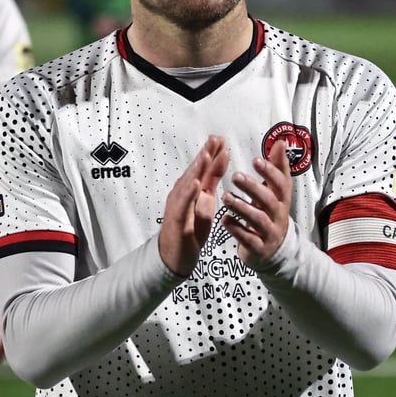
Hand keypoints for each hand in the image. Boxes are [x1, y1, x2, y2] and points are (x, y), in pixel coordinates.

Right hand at [158, 134, 229, 274]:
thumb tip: (221, 161)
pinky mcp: (177, 220)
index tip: (220, 139)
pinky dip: (189, 193)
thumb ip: (212, 182)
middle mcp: (182, 194)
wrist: (174, 257)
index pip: (202, 168)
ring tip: (206, 155)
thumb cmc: (189, 230)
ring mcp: (177, 206)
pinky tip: (196, 184)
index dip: (211, 153)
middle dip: (205, 155)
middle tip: (215, 139)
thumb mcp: (206, 202)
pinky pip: (182, 204)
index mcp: (191, 190)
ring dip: (197, 169)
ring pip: (187, 184)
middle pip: (194, 171)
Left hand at [221, 139, 291, 265]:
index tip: (256, 160)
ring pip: (258, 220)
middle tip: (235, 176)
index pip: (281, 183)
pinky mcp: (259, 248)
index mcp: (282, 199)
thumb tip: (281, 142)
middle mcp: (278, 215)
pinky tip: (224, 220)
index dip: (271, 172)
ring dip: (242, 207)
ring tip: (225, 197)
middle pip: (269, 200)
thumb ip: (277, 167)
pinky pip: (248, 239)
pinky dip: (236, 229)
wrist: (272, 250)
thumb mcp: (275, 191)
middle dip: (253, 187)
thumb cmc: (270, 213)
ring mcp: (270, 232)